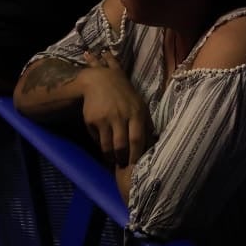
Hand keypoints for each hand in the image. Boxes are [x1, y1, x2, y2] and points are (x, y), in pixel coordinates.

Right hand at [80, 50, 152, 167]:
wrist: (100, 80)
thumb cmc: (124, 95)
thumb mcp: (140, 105)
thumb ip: (147, 123)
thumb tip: (153, 142)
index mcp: (136, 113)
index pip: (137, 139)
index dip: (136, 155)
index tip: (136, 165)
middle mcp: (121, 116)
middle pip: (122, 145)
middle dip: (122, 159)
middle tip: (123, 166)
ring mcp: (105, 118)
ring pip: (108, 146)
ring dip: (110, 156)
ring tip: (113, 160)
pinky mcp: (92, 120)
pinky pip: (97, 139)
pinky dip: (101, 145)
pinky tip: (104, 147)